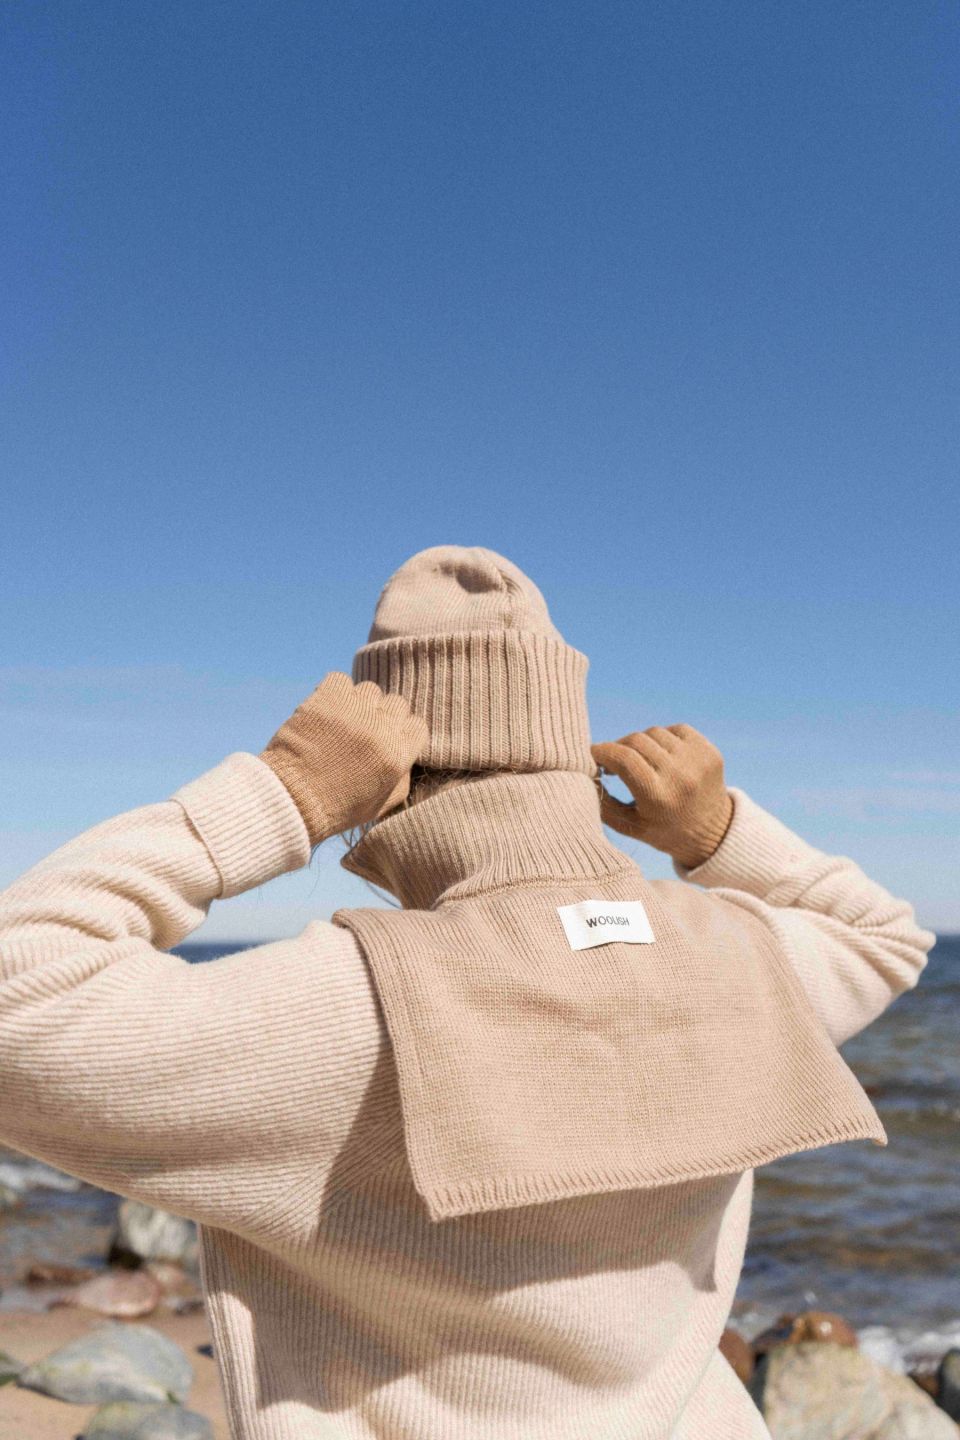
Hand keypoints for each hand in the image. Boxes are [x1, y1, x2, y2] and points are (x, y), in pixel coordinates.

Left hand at [260, 672, 428, 845]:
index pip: (417, 725)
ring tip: (342, 722)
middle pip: (396, 703)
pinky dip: (334, 692)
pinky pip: (340, 680)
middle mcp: (381, 727)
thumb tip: (405, 756)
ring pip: (369, 690)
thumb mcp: (381, 805)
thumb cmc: (336, 808)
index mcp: (398, 754)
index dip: (402, 733)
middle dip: (382, 717)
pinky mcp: (326, 699)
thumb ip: (402, 778)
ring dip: (358, 704)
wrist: (291, 800)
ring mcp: (354, 710)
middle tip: (363, 732)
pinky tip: (326, 711)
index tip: (387, 740)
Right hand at [591, 724, 733, 868]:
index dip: (602, 751)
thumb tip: (585, 775)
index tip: (592, 755)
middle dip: (618, 747)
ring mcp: (697, 760)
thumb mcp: (630, 826)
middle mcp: (680, 775)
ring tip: (639, 760)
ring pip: (654, 732)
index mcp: (659, 796)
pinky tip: (661, 756)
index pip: (623, 758)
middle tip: (613, 761)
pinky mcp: (709, 751)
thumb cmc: (665, 831)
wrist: (714, 832)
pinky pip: (675, 729)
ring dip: (640, 743)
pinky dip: (663, 739)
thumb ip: (604, 802)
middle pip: (636, 740)